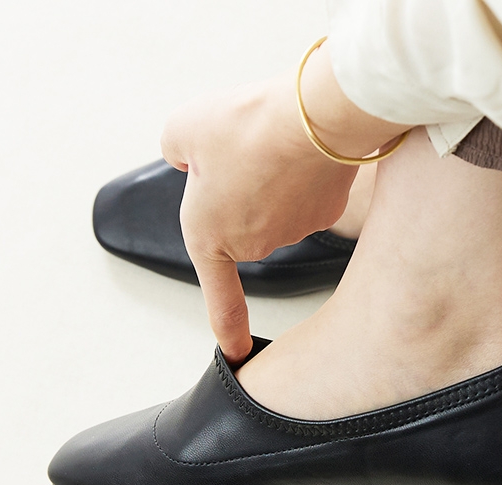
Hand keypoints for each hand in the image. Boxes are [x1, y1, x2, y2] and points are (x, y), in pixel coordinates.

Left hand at [161, 45, 408, 363]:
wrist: (313, 116)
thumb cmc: (244, 127)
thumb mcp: (182, 130)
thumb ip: (176, 151)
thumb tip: (190, 159)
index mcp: (209, 235)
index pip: (219, 296)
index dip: (226, 325)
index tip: (235, 351)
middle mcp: (252, 244)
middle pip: (242, 219)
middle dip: (238, 186)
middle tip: (240, 147)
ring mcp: (292, 232)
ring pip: (276, 204)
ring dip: (269, 176)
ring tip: (271, 140)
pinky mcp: (325, 213)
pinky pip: (306, 194)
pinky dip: (300, 172)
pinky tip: (300, 146)